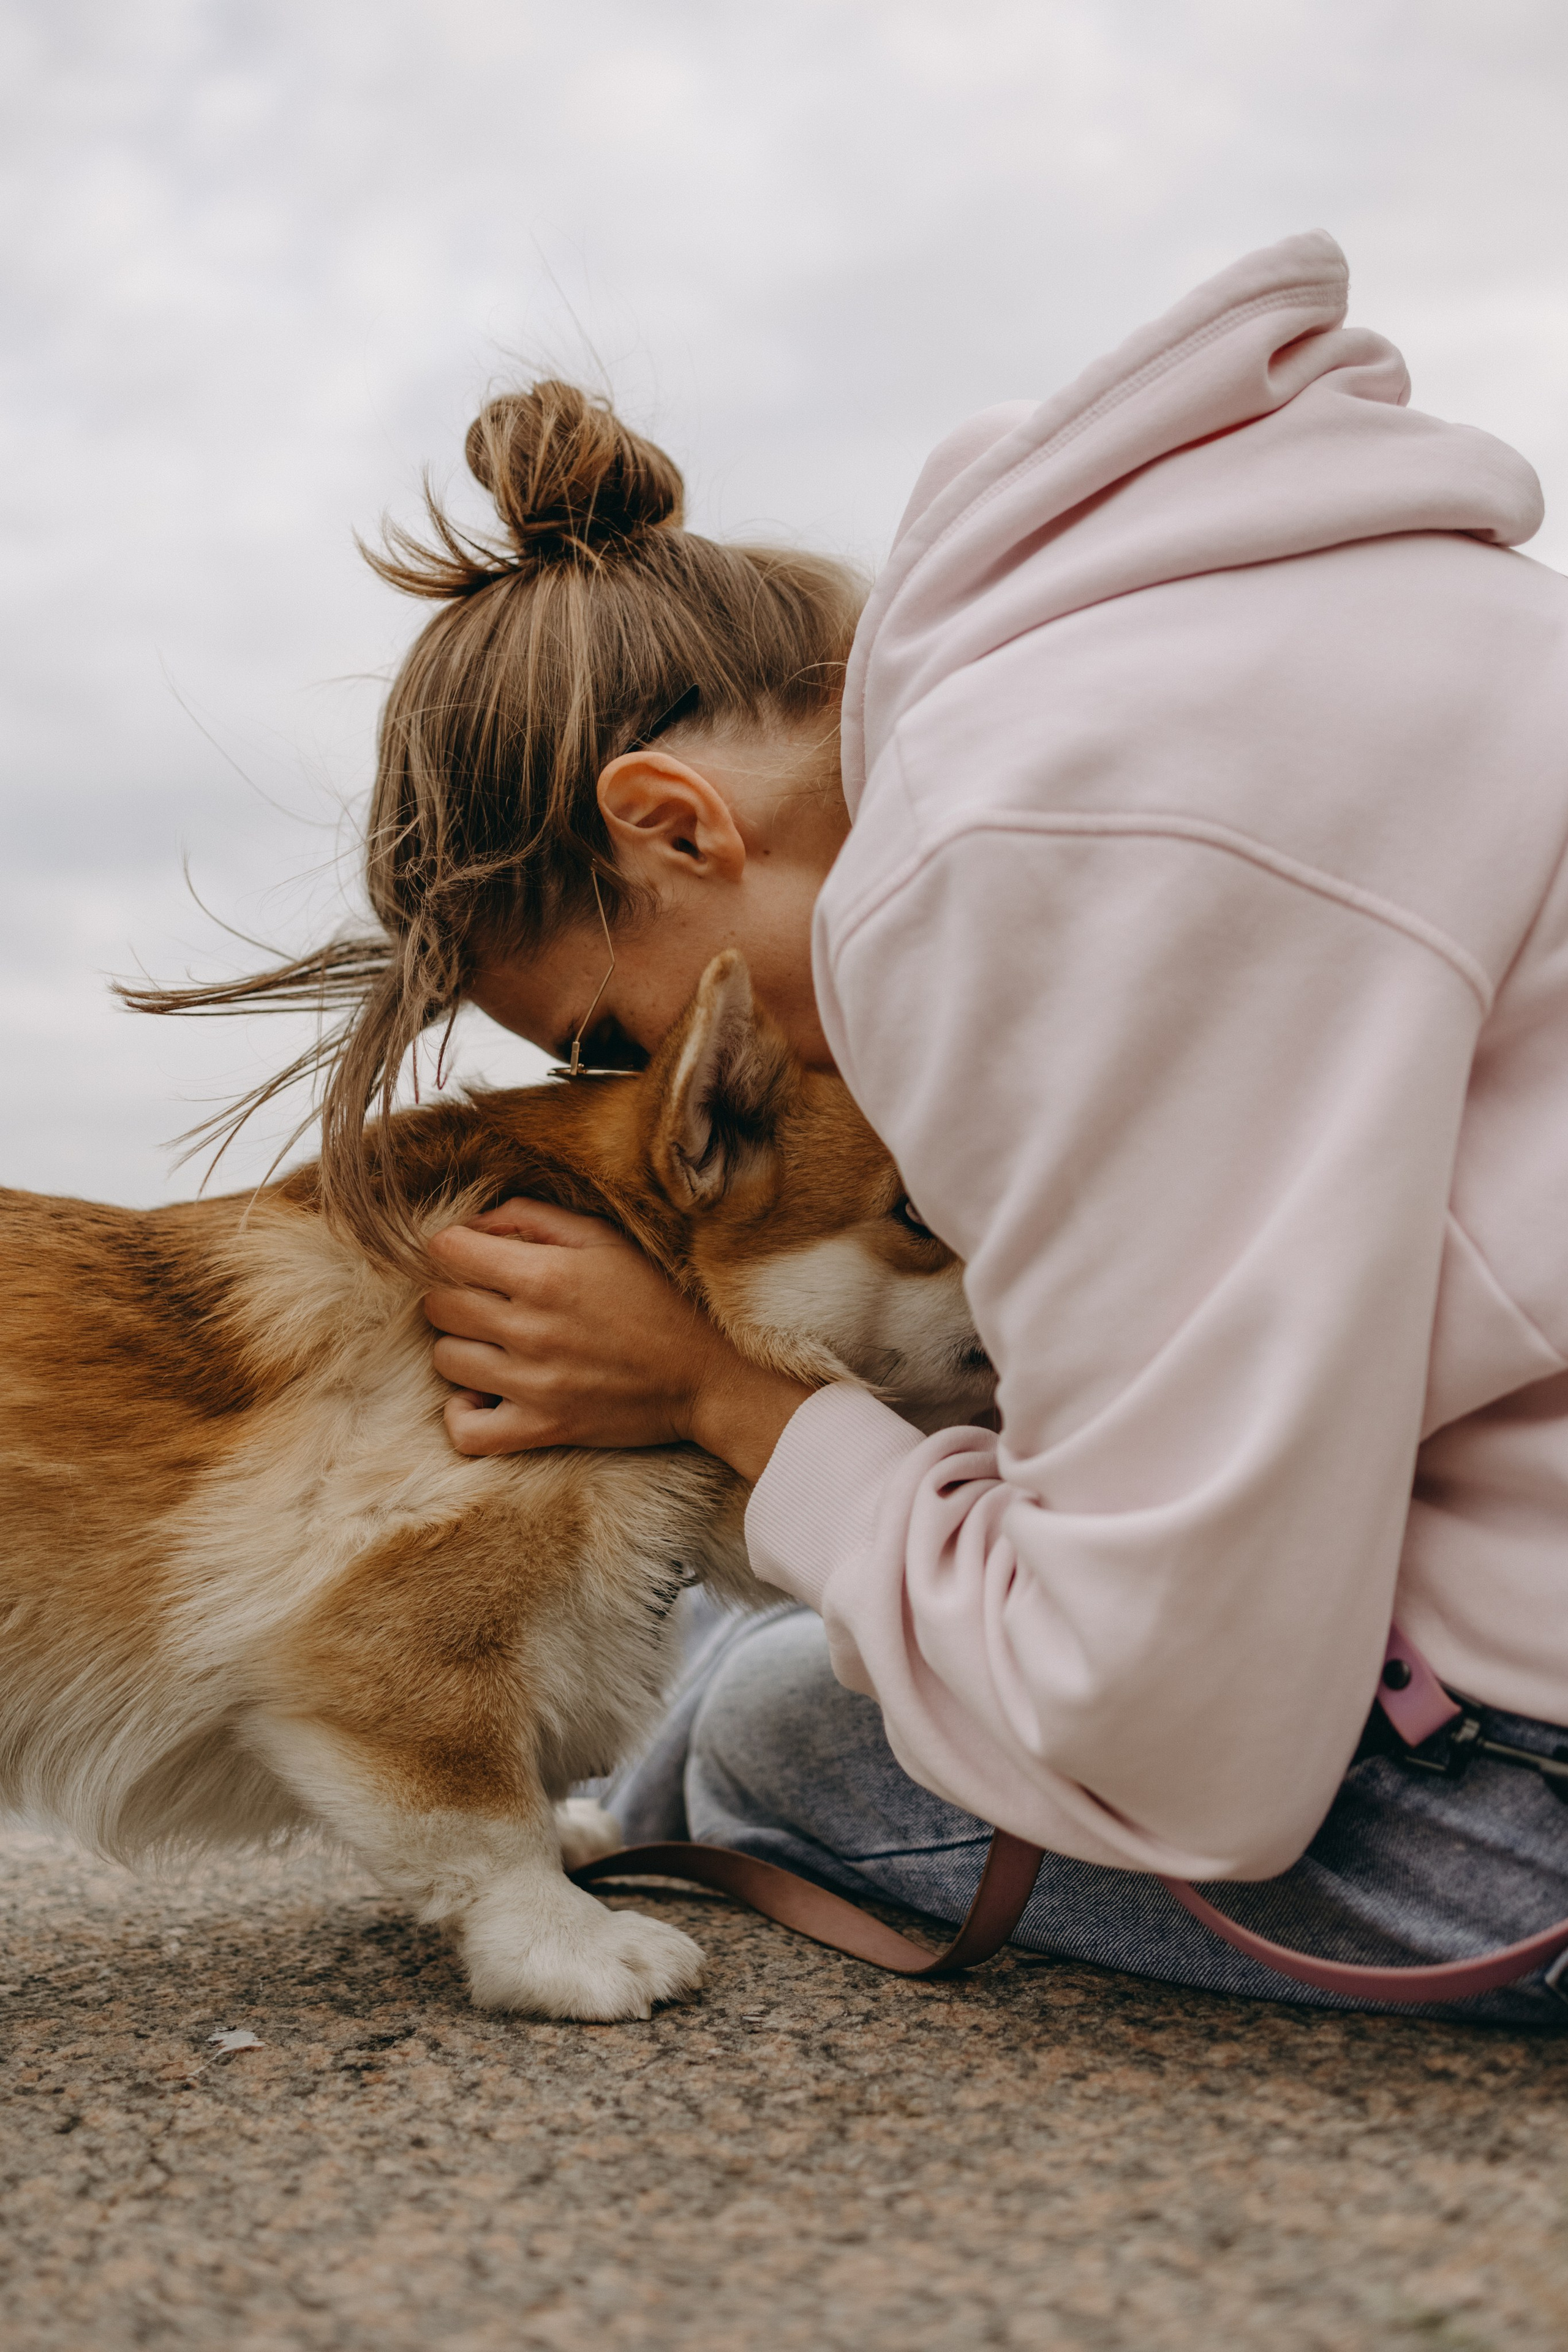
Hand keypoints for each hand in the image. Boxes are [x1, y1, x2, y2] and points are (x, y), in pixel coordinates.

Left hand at [422, 1199, 812, 1479]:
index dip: (452, 1246)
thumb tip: (474, 1223)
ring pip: (445, 1359)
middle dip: (456, 1293)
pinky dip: (463, 1413)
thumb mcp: (604, 1238)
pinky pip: (466, 1431)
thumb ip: (534, 1217)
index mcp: (544, 1275)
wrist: (709, 1374)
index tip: (472, 1254)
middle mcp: (531, 1329)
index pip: (447, 1250)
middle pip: (439, 1305)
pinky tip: (484, 1393)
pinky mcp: (542, 1428)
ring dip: (463, 1346)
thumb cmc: (658, 1298)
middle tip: (488, 1297)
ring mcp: (533, 1384)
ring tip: (495, 1342)